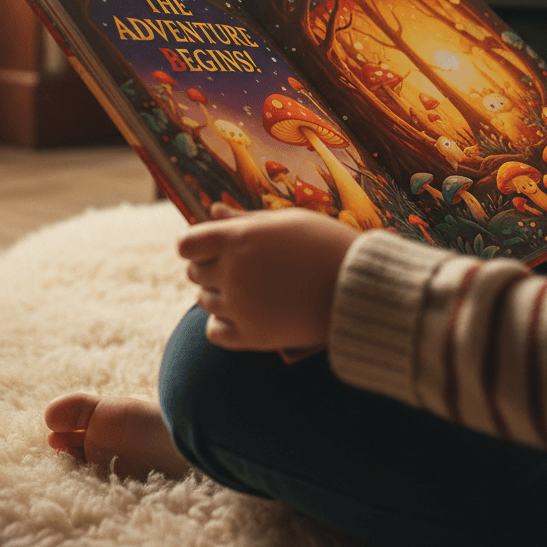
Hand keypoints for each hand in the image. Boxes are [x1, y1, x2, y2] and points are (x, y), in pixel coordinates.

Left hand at [177, 204, 359, 351]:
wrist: (359, 288)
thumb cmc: (325, 244)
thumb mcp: (285, 221)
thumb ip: (243, 218)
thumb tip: (213, 210)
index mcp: (237, 238)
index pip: (186, 244)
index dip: (198, 245)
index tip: (215, 247)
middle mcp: (232, 271)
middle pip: (194, 272)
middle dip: (211, 268)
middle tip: (243, 268)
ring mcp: (240, 306)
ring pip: (204, 301)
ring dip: (220, 294)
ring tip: (253, 290)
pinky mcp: (251, 336)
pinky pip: (214, 331)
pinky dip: (223, 324)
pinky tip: (246, 314)